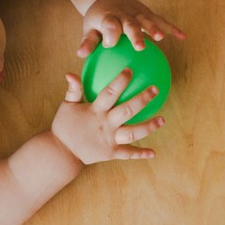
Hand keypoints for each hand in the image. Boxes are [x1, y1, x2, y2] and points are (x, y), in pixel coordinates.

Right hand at [50, 69, 164, 162]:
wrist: (61, 153)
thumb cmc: (64, 126)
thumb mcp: (66, 106)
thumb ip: (73, 90)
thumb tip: (70, 73)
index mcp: (95, 111)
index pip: (109, 93)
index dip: (120, 81)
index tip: (130, 70)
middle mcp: (105, 125)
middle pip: (127, 111)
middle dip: (142, 99)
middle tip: (155, 89)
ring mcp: (110, 140)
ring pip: (133, 133)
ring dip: (149, 127)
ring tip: (162, 120)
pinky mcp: (111, 153)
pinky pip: (128, 153)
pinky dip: (141, 153)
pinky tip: (153, 152)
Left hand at [76, 0, 186, 57]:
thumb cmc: (99, 20)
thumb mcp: (90, 28)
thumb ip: (88, 42)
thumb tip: (80, 55)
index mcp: (108, 17)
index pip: (109, 25)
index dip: (110, 34)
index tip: (110, 44)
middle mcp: (124, 13)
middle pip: (130, 23)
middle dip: (135, 33)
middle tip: (140, 47)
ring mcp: (138, 12)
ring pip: (147, 20)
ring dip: (155, 27)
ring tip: (161, 38)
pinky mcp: (148, 13)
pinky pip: (161, 20)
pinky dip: (172, 27)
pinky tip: (183, 37)